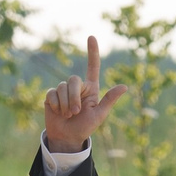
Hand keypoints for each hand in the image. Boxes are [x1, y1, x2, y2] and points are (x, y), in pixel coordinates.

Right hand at [42, 36, 128, 152]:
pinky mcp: (51, 95)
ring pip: (62, 87)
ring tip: (68, 115)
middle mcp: (77, 87)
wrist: (67, 138)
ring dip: (65, 105)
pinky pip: (52, 93)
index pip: (93, 66)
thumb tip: (124, 87)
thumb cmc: (85, 127)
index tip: (91, 37)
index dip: (92, 52)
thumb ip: (109, 100)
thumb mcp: (99, 115)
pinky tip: (58, 112)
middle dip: (73, 98)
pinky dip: (55, 105)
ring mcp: (63, 90)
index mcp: (91, 88)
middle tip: (75, 113)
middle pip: (73, 80)